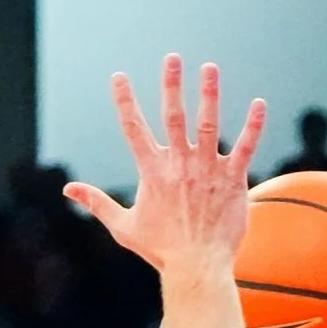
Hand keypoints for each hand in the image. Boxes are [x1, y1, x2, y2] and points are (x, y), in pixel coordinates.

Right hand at [63, 55, 265, 271]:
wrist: (197, 269)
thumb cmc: (161, 250)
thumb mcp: (123, 227)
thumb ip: (97, 203)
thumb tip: (68, 190)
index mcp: (152, 172)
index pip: (133, 129)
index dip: (124, 101)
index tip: (118, 77)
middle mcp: (179, 165)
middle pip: (173, 116)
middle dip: (171, 85)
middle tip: (171, 58)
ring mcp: (207, 171)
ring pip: (209, 124)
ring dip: (209, 94)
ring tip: (209, 68)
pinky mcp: (233, 181)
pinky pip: (245, 148)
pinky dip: (253, 126)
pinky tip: (258, 104)